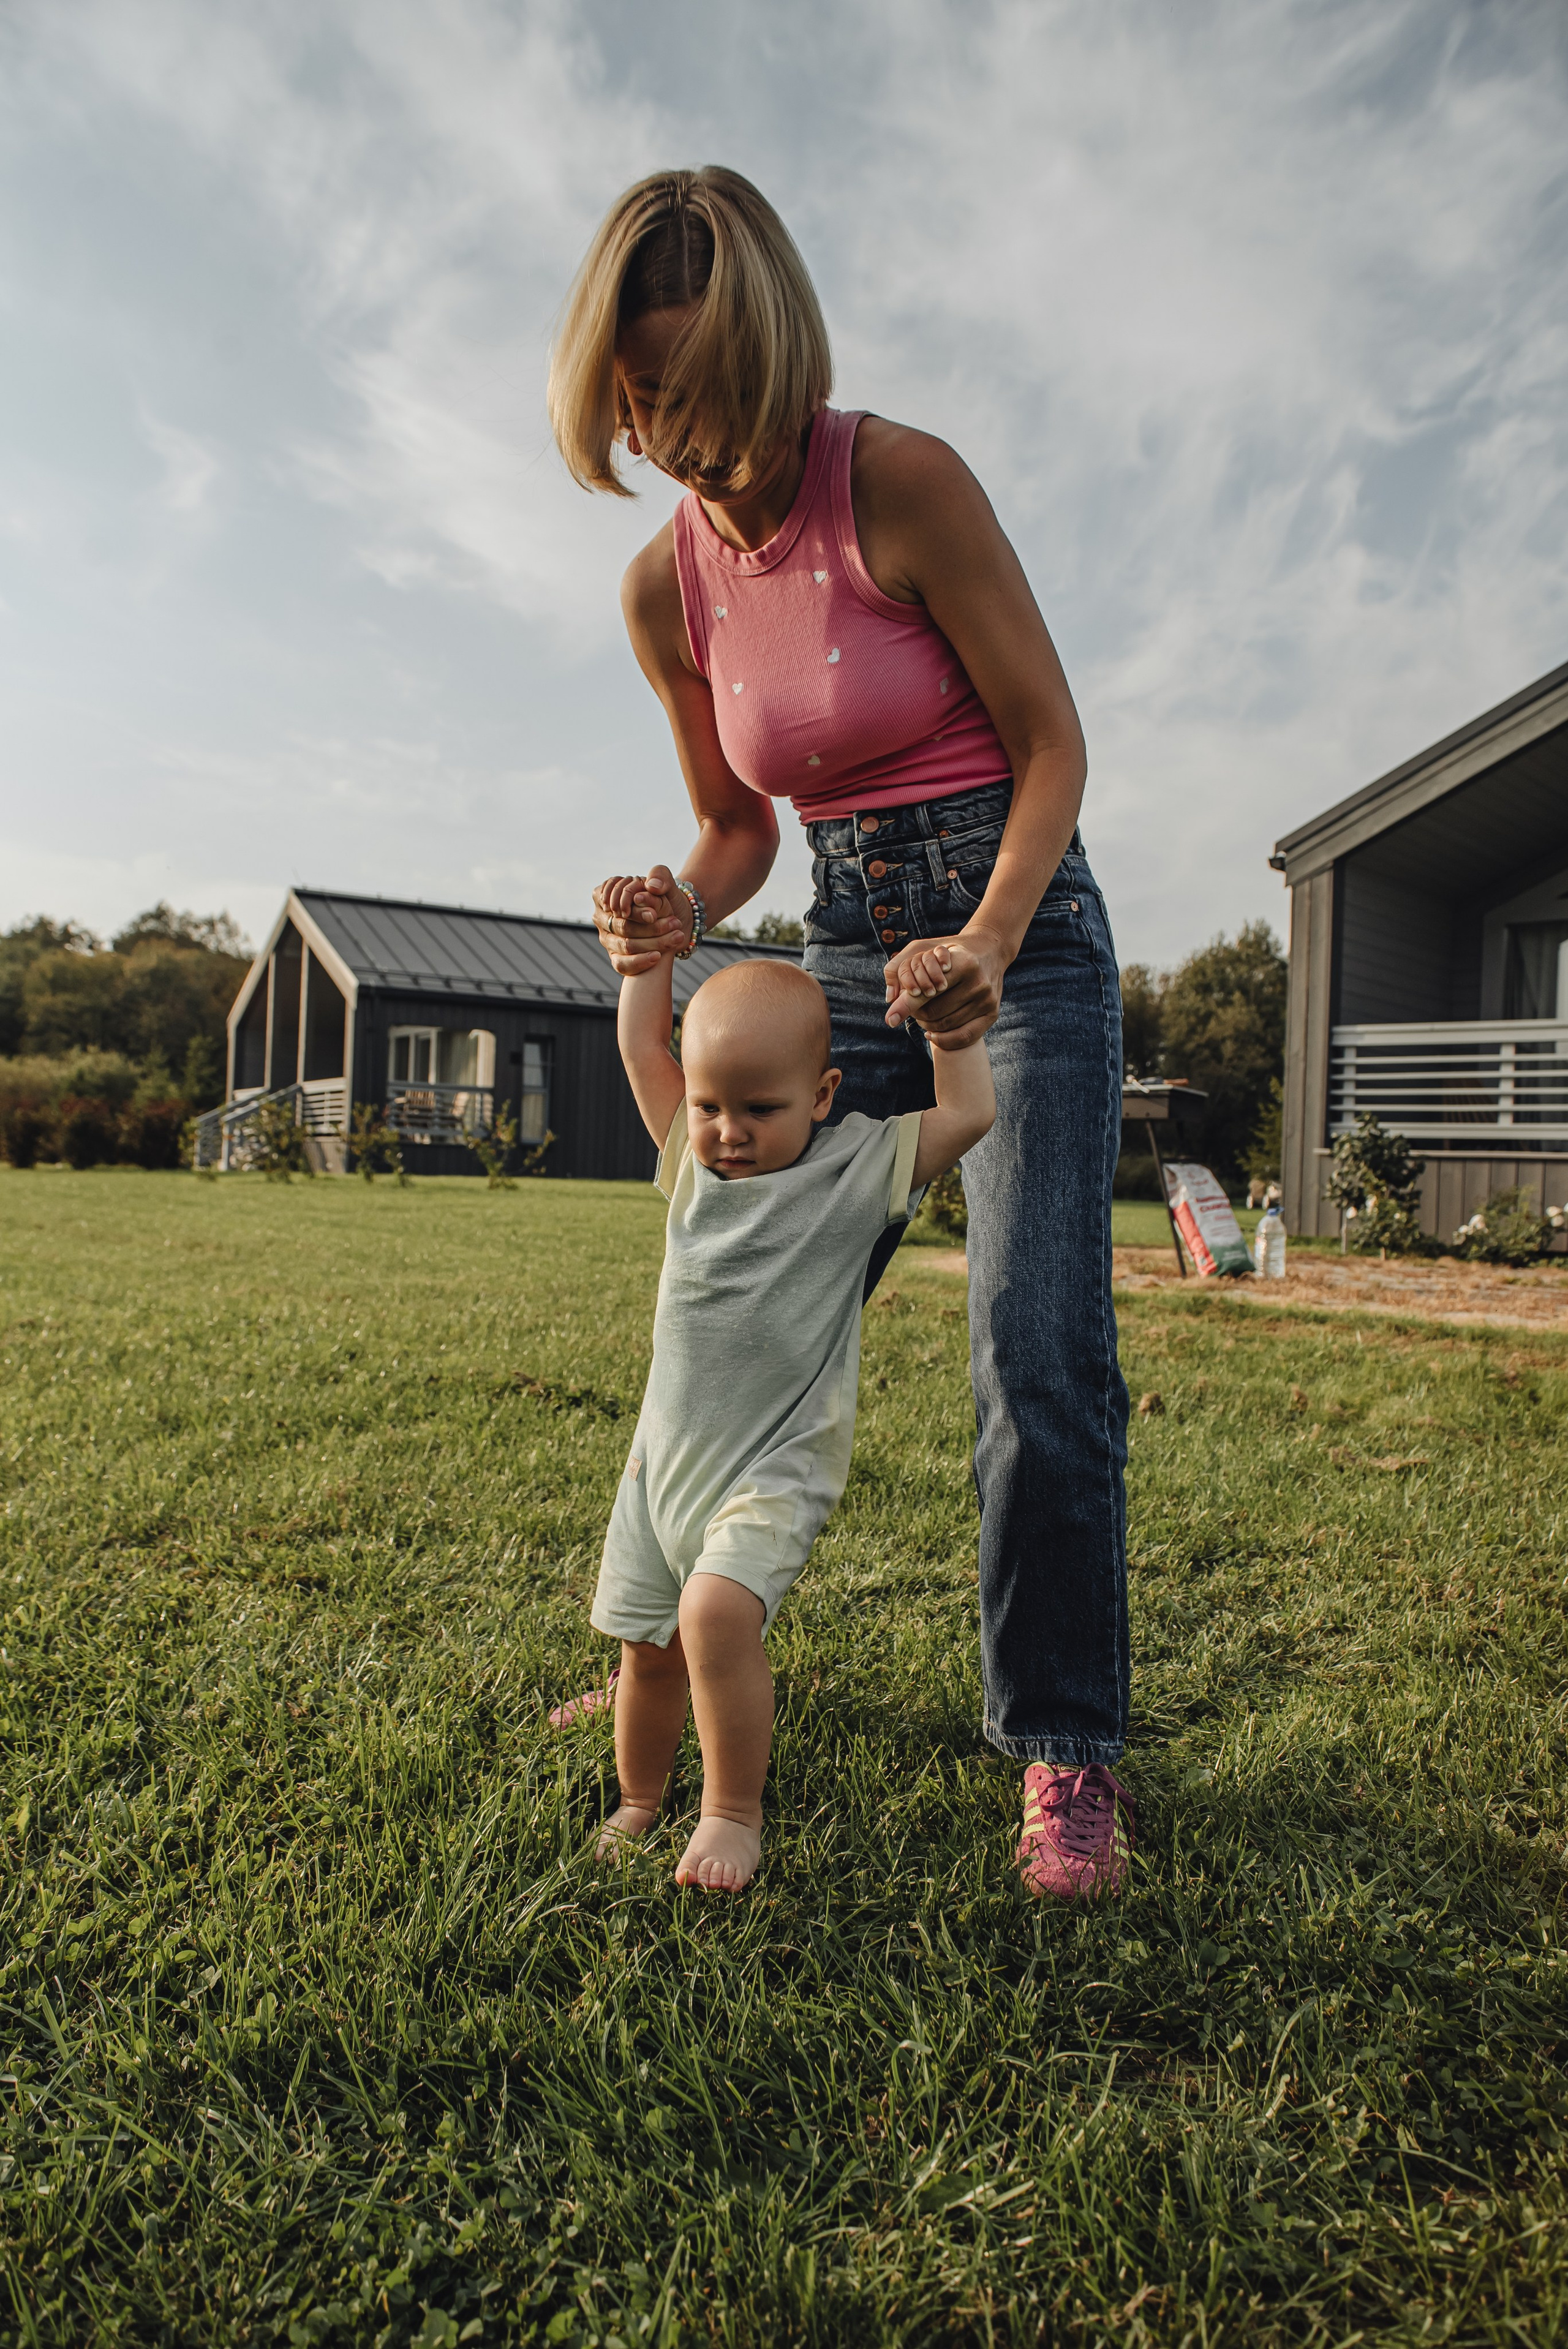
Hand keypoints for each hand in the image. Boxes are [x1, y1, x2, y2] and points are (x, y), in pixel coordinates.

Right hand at [593, 863, 691, 974]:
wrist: (674, 918)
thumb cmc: (664, 897)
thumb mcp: (665, 882)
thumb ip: (660, 876)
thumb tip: (652, 886)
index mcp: (606, 894)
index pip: (615, 904)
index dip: (635, 911)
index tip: (654, 914)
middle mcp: (602, 917)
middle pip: (623, 926)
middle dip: (650, 927)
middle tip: (673, 923)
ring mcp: (607, 938)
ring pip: (625, 945)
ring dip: (653, 943)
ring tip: (676, 936)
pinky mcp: (616, 957)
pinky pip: (622, 964)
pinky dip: (641, 961)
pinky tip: (657, 956)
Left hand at [884, 925, 1009, 1047]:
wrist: (989, 950)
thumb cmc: (950, 951)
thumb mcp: (926, 948)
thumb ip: (902, 968)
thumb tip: (890, 999)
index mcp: (964, 963)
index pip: (927, 992)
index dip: (906, 1005)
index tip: (890, 1019)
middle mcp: (978, 983)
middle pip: (933, 1012)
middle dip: (916, 1013)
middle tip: (912, 1008)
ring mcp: (987, 1000)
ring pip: (945, 1025)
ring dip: (927, 1025)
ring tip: (922, 1015)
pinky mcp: (993, 1014)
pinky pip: (964, 1037)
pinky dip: (944, 1040)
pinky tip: (932, 1035)